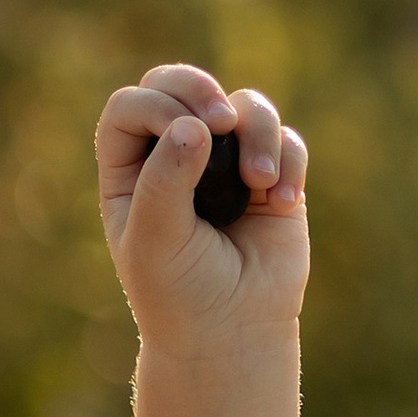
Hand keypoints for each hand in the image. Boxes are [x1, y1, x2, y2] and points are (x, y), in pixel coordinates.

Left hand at [96, 65, 307, 358]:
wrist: (230, 332)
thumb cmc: (178, 291)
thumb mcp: (156, 240)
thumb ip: (166, 181)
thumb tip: (196, 127)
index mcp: (129, 169)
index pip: (131, 107)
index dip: (156, 106)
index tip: (185, 134)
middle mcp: (174, 154)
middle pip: (180, 84)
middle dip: (201, 90)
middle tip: (221, 120)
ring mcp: (225, 161)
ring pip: (244, 106)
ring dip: (256, 133)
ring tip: (259, 183)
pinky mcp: (272, 176)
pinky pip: (287, 140)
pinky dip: (288, 162)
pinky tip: (283, 202)